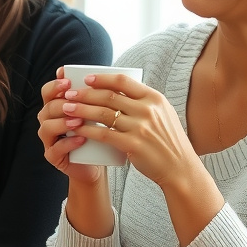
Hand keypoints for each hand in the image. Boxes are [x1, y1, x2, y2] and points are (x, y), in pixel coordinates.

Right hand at [37, 68, 105, 184]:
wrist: (98, 161)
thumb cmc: (98, 133)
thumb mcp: (98, 112)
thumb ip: (97, 96)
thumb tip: (112, 75)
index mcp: (56, 107)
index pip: (48, 91)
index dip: (56, 85)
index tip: (68, 81)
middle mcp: (48, 121)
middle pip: (48, 107)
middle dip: (61, 103)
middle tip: (76, 101)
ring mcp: (49, 139)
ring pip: (47, 127)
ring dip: (63, 122)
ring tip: (80, 121)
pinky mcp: (53, 156)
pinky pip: (55, 148)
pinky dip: (68, 143)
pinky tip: (81, 139)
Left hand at [66, 72, 199, 188]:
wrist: (180, 168)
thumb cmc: (167, 141)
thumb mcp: (162, 114)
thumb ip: (143, 102)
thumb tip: (117, 90)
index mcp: (154, 98)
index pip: (123, 81)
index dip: (102, 78)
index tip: (86, 79)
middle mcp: (148, 110)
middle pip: (109, 96)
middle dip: (85, 93)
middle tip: (69, 94)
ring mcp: (140, 127)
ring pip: (103, 113)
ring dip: (81, 110)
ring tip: (66, 108)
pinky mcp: (133, 144)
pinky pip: (104, 134)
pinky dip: (88, 129)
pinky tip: (76, 128)